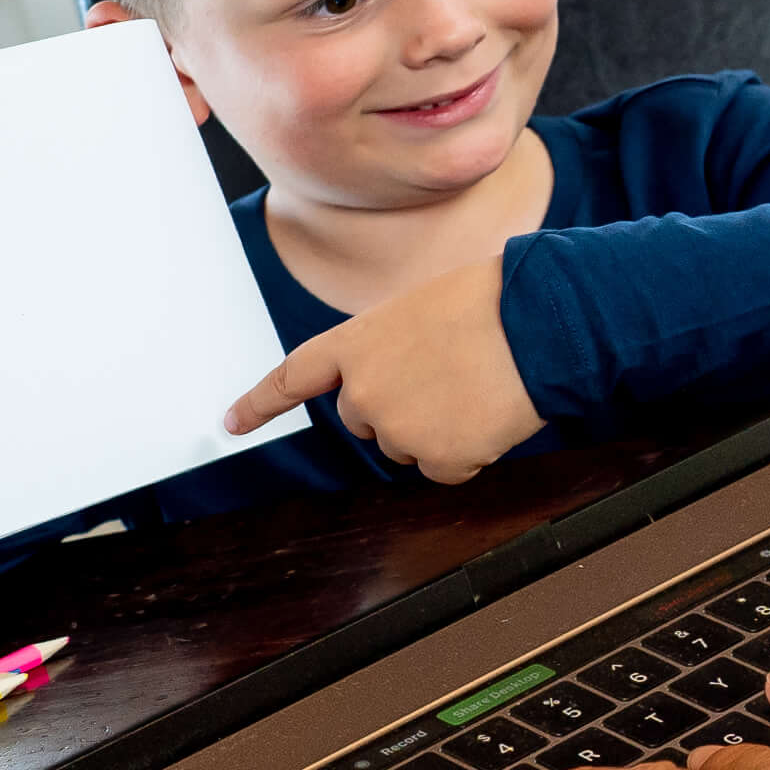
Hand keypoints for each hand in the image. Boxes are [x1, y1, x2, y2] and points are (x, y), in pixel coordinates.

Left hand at [233, 252, 541, 481]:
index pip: (293, 377)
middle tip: (450, 373)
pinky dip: (470, 450)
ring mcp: (398, 427)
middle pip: (366, 419)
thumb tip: (403, 385)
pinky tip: (489, 414)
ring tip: (477, 385)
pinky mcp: (437, 458)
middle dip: (401, 405)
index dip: (260, 403)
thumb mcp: (419, 309)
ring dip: (440, 427)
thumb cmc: (493, 301)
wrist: (539, 320)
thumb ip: (389, 348)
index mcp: (355, 342)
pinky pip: (447, 468)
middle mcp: (363, 390)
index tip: (230, 422)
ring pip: (409, 446)